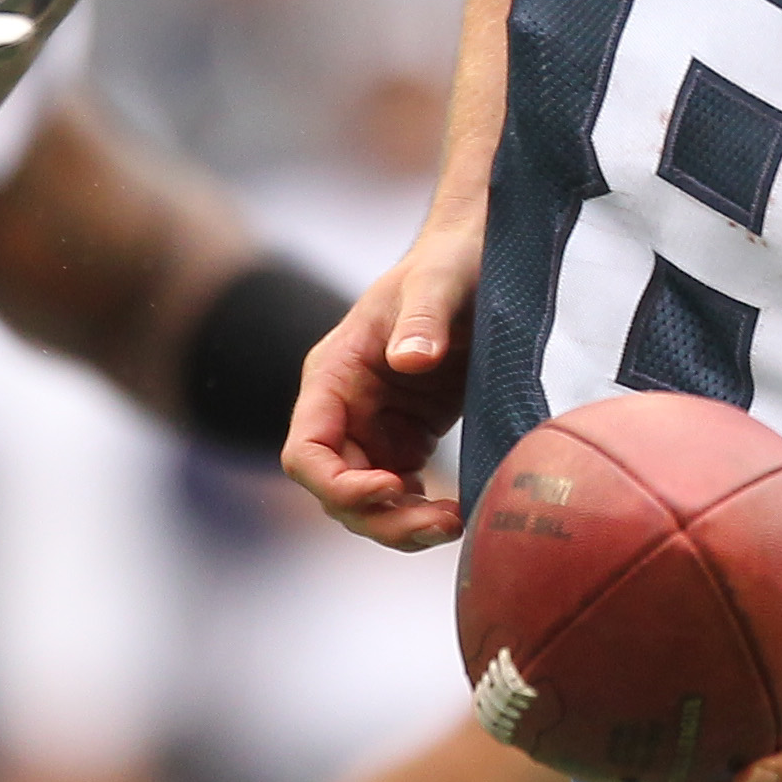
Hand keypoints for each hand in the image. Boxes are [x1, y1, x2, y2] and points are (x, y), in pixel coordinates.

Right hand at [280, 220, 480, 549]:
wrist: (476, 256)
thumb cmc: (450, 262)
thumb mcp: (440, 281)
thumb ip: (423, 318)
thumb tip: (411, 361)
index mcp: (333, 374)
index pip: (304, 453)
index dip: (338, 484)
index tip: (392, 488)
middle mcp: (344, 409)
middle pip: (336, 491)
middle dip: (381, 518)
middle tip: (442, 524)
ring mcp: (374, 428)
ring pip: (369, 503)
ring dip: (403, 526)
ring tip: (456, 524)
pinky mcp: (408, 439)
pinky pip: (402, 494)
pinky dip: (423, 513)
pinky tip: (460, 513)